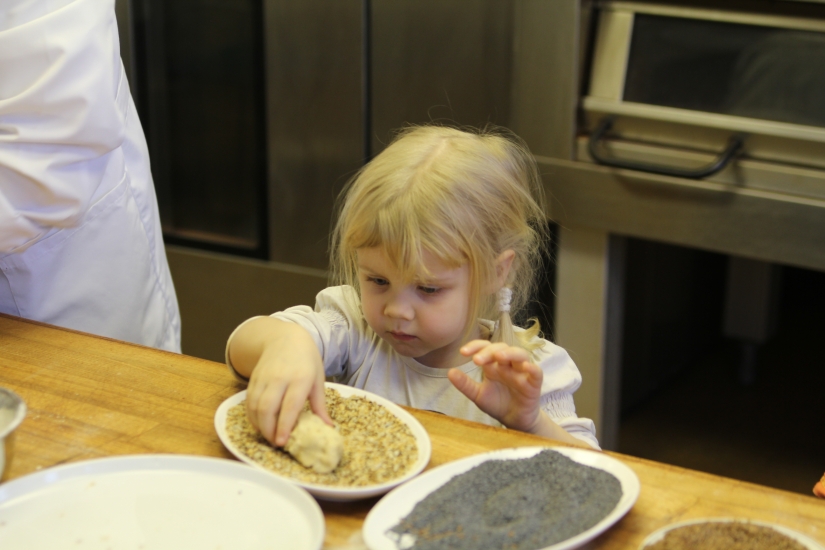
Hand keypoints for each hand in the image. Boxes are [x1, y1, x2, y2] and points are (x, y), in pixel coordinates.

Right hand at [230, 318, 331, 445]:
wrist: (285, 338)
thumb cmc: (306, 360)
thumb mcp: (318, 379)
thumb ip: (320, 405)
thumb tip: (327, 427)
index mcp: (300, 378)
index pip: (290, 405)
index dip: (284, 425)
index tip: (282, 442)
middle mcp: (279, 378)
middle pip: (267, 408)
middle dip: (269, 430)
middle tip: (276, 443)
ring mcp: (263, 378)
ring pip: (255, 407)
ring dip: (260, 426)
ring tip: (269, 436)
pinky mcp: (253, 380)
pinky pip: (249, 402)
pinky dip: (252, 417)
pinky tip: (261, 425)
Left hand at [448, 340, 542, 431]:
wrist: (514, 422)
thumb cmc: (498, 404)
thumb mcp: (479, 395)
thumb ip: (465, 384)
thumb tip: (450, 372)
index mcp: (494, 365)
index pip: (486, 347)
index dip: (476, 346)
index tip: (463, 352)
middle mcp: (508, 365)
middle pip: (502, 348)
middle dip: (489, 351)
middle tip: (477, 360)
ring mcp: (522, 373)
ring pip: (521, 355)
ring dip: (510, 353)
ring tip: (499, 357)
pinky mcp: (534, 384)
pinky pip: (537, 372)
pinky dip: (533, 368)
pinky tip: (526, 367)